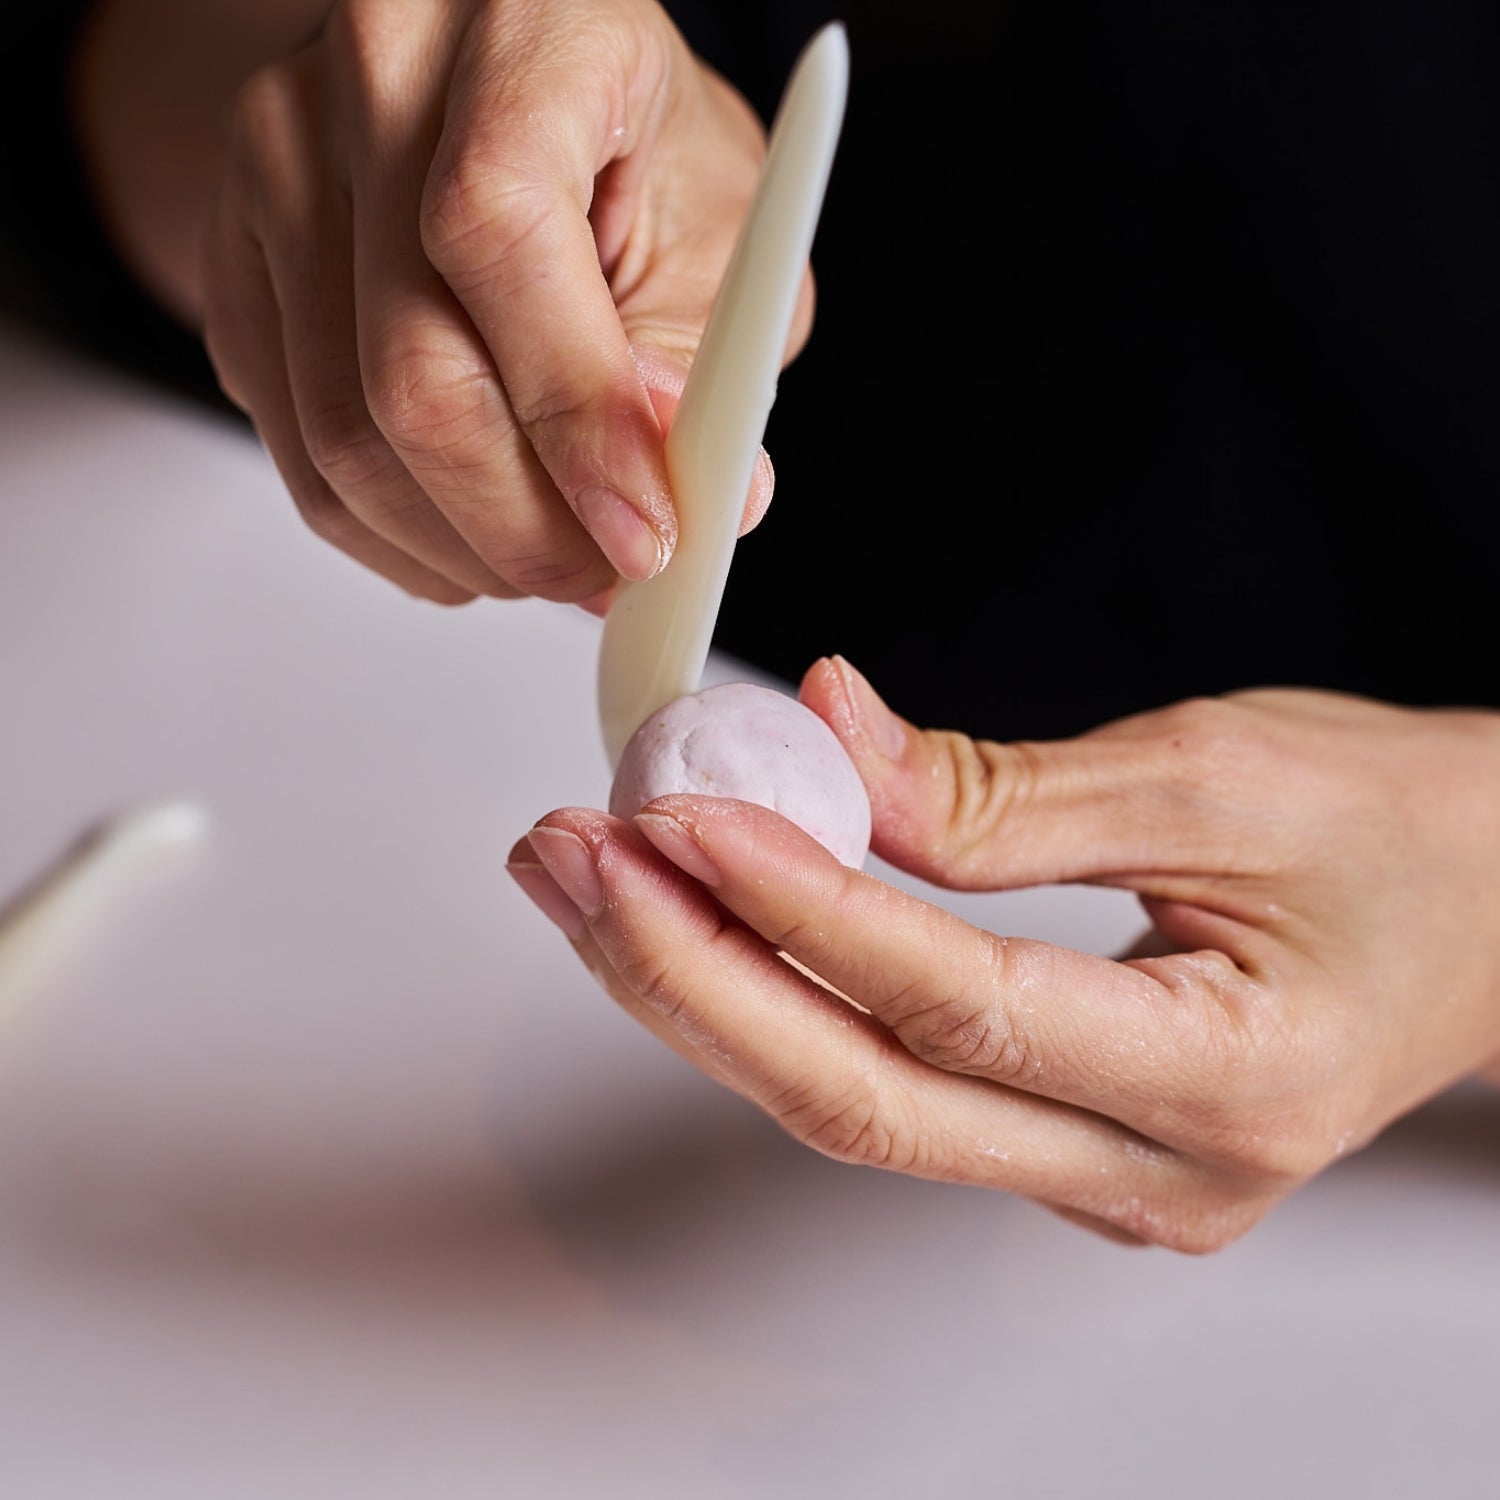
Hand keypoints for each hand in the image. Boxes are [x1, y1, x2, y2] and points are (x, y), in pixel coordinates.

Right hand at [198, 0, 779, 603]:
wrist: (494, 88)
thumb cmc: (629, 146)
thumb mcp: (718, 225)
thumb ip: (709, 358)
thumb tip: (708, 501)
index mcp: (517, 29)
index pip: (498, 231)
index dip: (575, 410)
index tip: (646, 529)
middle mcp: (367, 86)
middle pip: (409, 373)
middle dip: (526, 525)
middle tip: (610, 578)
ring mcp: (275, 179)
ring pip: (343, 442)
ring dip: (467, 550)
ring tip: (557, 563)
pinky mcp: (237, 276)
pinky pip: (300, 459)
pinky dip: (402, 539)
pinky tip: (477, 541)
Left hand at [507, 659, 1499, 1250]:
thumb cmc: (1409, 836)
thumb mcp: (1224, 771)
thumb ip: (1007, 789)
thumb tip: (830, 742)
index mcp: (1228, 1083)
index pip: (956, 1002)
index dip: (802, 902)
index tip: (686, 812)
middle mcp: (1157, 1177)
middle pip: (869, 1098)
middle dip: (695, 977)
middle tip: (575, 864)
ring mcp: (1109, 1186)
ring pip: (861, 1107)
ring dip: (713, 991)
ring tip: (597, 886)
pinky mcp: (1071, 1148)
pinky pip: (897, 1089)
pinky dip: (787, 1003)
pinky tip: (702, 927)